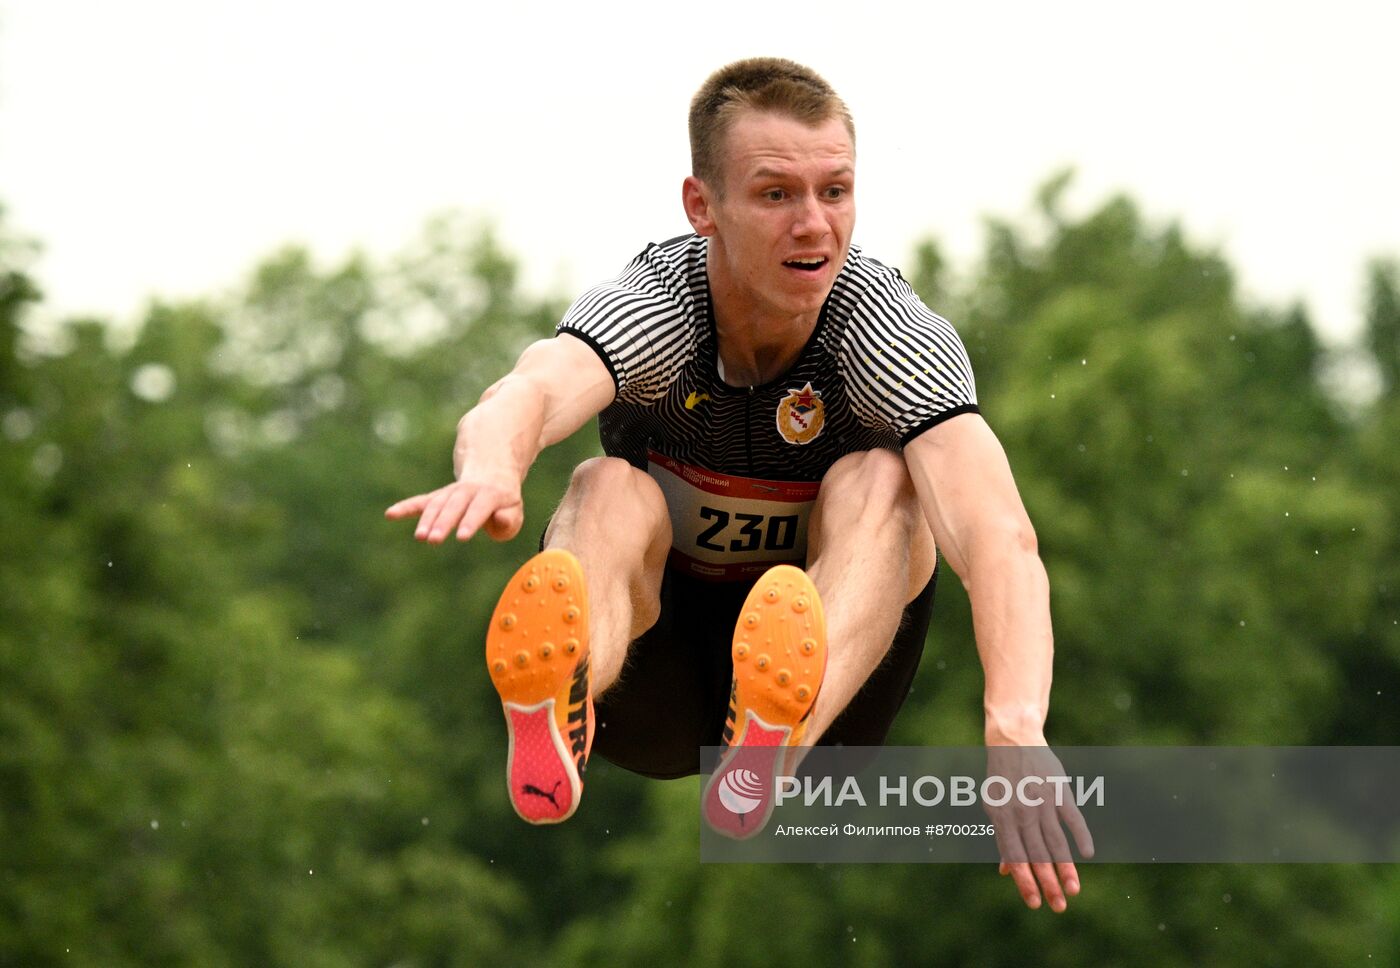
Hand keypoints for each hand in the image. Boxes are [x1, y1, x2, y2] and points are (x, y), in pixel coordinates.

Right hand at [384, 471, 523, 542]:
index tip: (461, 537)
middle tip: (433, 540)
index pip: (478, 508)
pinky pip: (421, 502)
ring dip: (427, 519)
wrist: (491, 477)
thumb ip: (508, 520)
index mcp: (490, 494)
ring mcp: (451, 493)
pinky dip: (406, 507)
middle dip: (443, 522)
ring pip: (437, 504)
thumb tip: (499, 519)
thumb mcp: (514, 512)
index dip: (470, 521)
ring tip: (420, 537)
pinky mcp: (438, 498)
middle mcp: (468, 491)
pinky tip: (390, 514)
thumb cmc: (504, 504)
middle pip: (454, 506)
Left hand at [984, 744, 1094, 912]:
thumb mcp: (993, 807)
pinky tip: (1088, 854)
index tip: (1035, 904)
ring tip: (1074, 891)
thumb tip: (1005, 872)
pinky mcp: (1059, 790)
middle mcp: (1021, 812)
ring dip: (1066, 868)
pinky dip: (1080, 835)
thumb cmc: (1001, 780)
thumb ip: (1002, 838)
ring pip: (1056, 841)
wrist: (1013, 741)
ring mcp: (1042, 801)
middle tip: (1059, 908)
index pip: (1014, 857)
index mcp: (1002, 818)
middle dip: (1048, 883)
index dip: (1024, 882)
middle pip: (1037, 854)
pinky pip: (1072, 817)